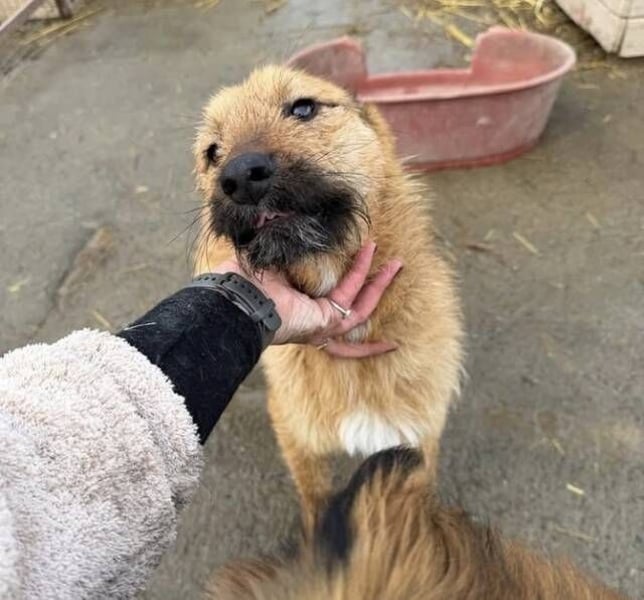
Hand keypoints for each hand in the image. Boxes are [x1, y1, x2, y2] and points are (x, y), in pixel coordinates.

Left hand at [213, 242, 401, 357]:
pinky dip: (373, 287)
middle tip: (391, 264)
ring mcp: (321, 323)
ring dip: (378, 285)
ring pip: (361, 307)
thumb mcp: (264, 253)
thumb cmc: (244, 280)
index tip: (356, 268)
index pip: (323, 298)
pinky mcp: (327, 323)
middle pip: (351, 304)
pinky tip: (384, 267)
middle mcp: (311, 314)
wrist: (239, 298)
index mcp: (296, 301)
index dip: (340, 285)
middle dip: (373, 285)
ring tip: (396, 263)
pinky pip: (357, 310)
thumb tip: (270, 213)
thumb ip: (274, 238)